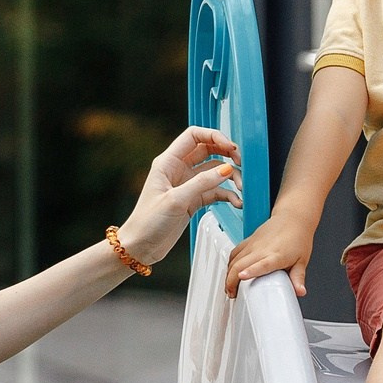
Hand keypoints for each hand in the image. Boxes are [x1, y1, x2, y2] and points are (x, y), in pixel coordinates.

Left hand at [119, 126, 242, 265]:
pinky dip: (227, 195)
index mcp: (168, 162)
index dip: (214, 136)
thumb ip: (202, 183)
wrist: (140, 247)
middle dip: (227, 154)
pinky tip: (236, 202)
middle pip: (208, 150)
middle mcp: (178, 169)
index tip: (231, 146)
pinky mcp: (193, 200)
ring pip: (215, 171)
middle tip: (241, 162)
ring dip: (231, 177)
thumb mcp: (176, 200)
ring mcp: (187, 184)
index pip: (194, 136)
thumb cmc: (148, 222)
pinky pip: (215, 191)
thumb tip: (227, 170)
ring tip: (241, 188)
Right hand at [226, 211, 314, 297]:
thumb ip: (298, 278)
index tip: (241, 277)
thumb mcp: (301, 261)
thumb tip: (300, 291)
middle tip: (232, 294)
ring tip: (229, 288)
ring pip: (234, 260)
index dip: (250, 271)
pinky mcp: (248, 241)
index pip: (261, 264)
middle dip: (231, 281)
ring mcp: (253, 245)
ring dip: (228, 274)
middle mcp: (262, 249)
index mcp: (276, 256)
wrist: (292, 219)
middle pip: (240, 264)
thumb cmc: (297, 239)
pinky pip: (234, 253)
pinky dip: (229, 264)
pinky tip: (230, 272)